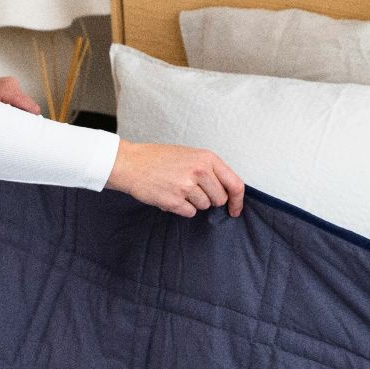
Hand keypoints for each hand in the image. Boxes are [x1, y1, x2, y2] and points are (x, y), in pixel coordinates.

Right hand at [104, 140, 244, 217]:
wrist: (132, 163)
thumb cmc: (159, 158)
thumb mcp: (190, 155)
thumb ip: (210, 170)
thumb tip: (227, 190)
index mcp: (207, 158)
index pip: (235, 184)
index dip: (237, 200)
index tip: (235, 209)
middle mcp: (200, 171)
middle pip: (219, 199)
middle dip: (208, 199)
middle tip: (191, 188)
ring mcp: (187, 186)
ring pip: (204, 206)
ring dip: (192, 202)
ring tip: (177, 188)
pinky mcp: (175, 201)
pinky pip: (189, 213)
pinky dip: (181, 208)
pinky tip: (170, 195)